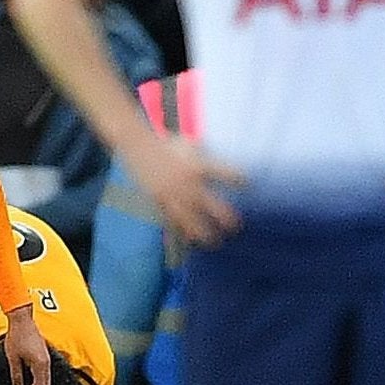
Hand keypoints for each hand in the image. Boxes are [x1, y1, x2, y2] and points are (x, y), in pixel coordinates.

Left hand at [2, 304, 52, 384]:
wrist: (22, 319)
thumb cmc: (16, 336)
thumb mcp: (13, 358)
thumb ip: (16, 376)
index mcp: (40, 365)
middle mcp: (46, 363)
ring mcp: (46, 359)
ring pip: (47, 381)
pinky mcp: (44, 356)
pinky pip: (45, 374)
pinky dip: (40, 383)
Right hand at [120, 131, 243, 246]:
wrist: (137, 146)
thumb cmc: (166, 143)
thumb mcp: (189, 143)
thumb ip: (204, 155)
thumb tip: (218, 165)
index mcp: (200, 166)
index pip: (228, 175)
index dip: (241, 181)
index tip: (248, 185)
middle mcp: (189, 184)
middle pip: (214, 207)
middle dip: (226, 218)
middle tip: (236, 226)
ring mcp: (174, 196)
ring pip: (193, 221)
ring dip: (206, 233)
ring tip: (215, 241)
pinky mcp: (160, 202)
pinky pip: (173, 221)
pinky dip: (183, 232)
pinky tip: (190, 241)